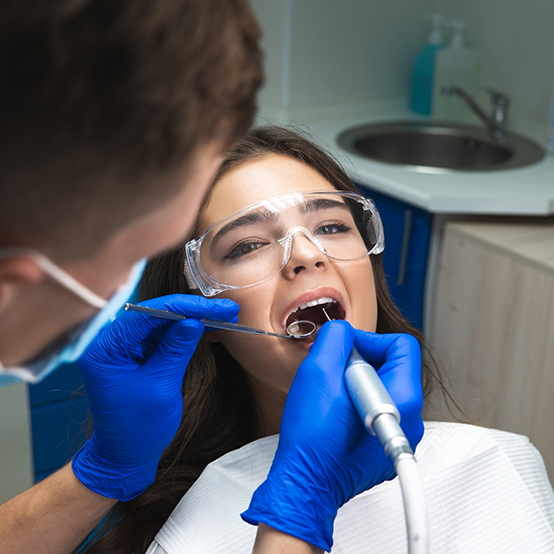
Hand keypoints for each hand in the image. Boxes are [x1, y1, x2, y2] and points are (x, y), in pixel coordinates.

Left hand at [72, 294, 238, 500]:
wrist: (126, 456)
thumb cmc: (137, 429)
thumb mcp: (161, 387)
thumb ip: (175, 349)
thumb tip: (193, 320)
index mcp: (107, 348)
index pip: (147, 314)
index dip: (184, 307)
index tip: (214, 307)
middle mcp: (112, 342)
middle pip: (155, 313)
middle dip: (192, 310)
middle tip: (226, 309)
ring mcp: (125, 347)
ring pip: (163, 322)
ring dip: (193, 318)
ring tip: (224, 317)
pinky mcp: (138, 354)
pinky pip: (164, 335)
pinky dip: (186, 332)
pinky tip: (210, 328)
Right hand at [242, 321, 423, 551]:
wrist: (305, 483)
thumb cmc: (311, 438)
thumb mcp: (318, 371)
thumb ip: (337, 337)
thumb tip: (345, 331)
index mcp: (402, 400)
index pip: (403, 346)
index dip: (370, 340)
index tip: (347, 351)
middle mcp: (410, 420)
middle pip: (395, 367)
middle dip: (362, 363)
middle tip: (336, 376)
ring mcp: (399, 436)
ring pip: (385, 388)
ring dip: (358, 384)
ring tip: (334, 398)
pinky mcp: (386, 446)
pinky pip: (380, 409)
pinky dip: (359, 403)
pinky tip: (337, 415)